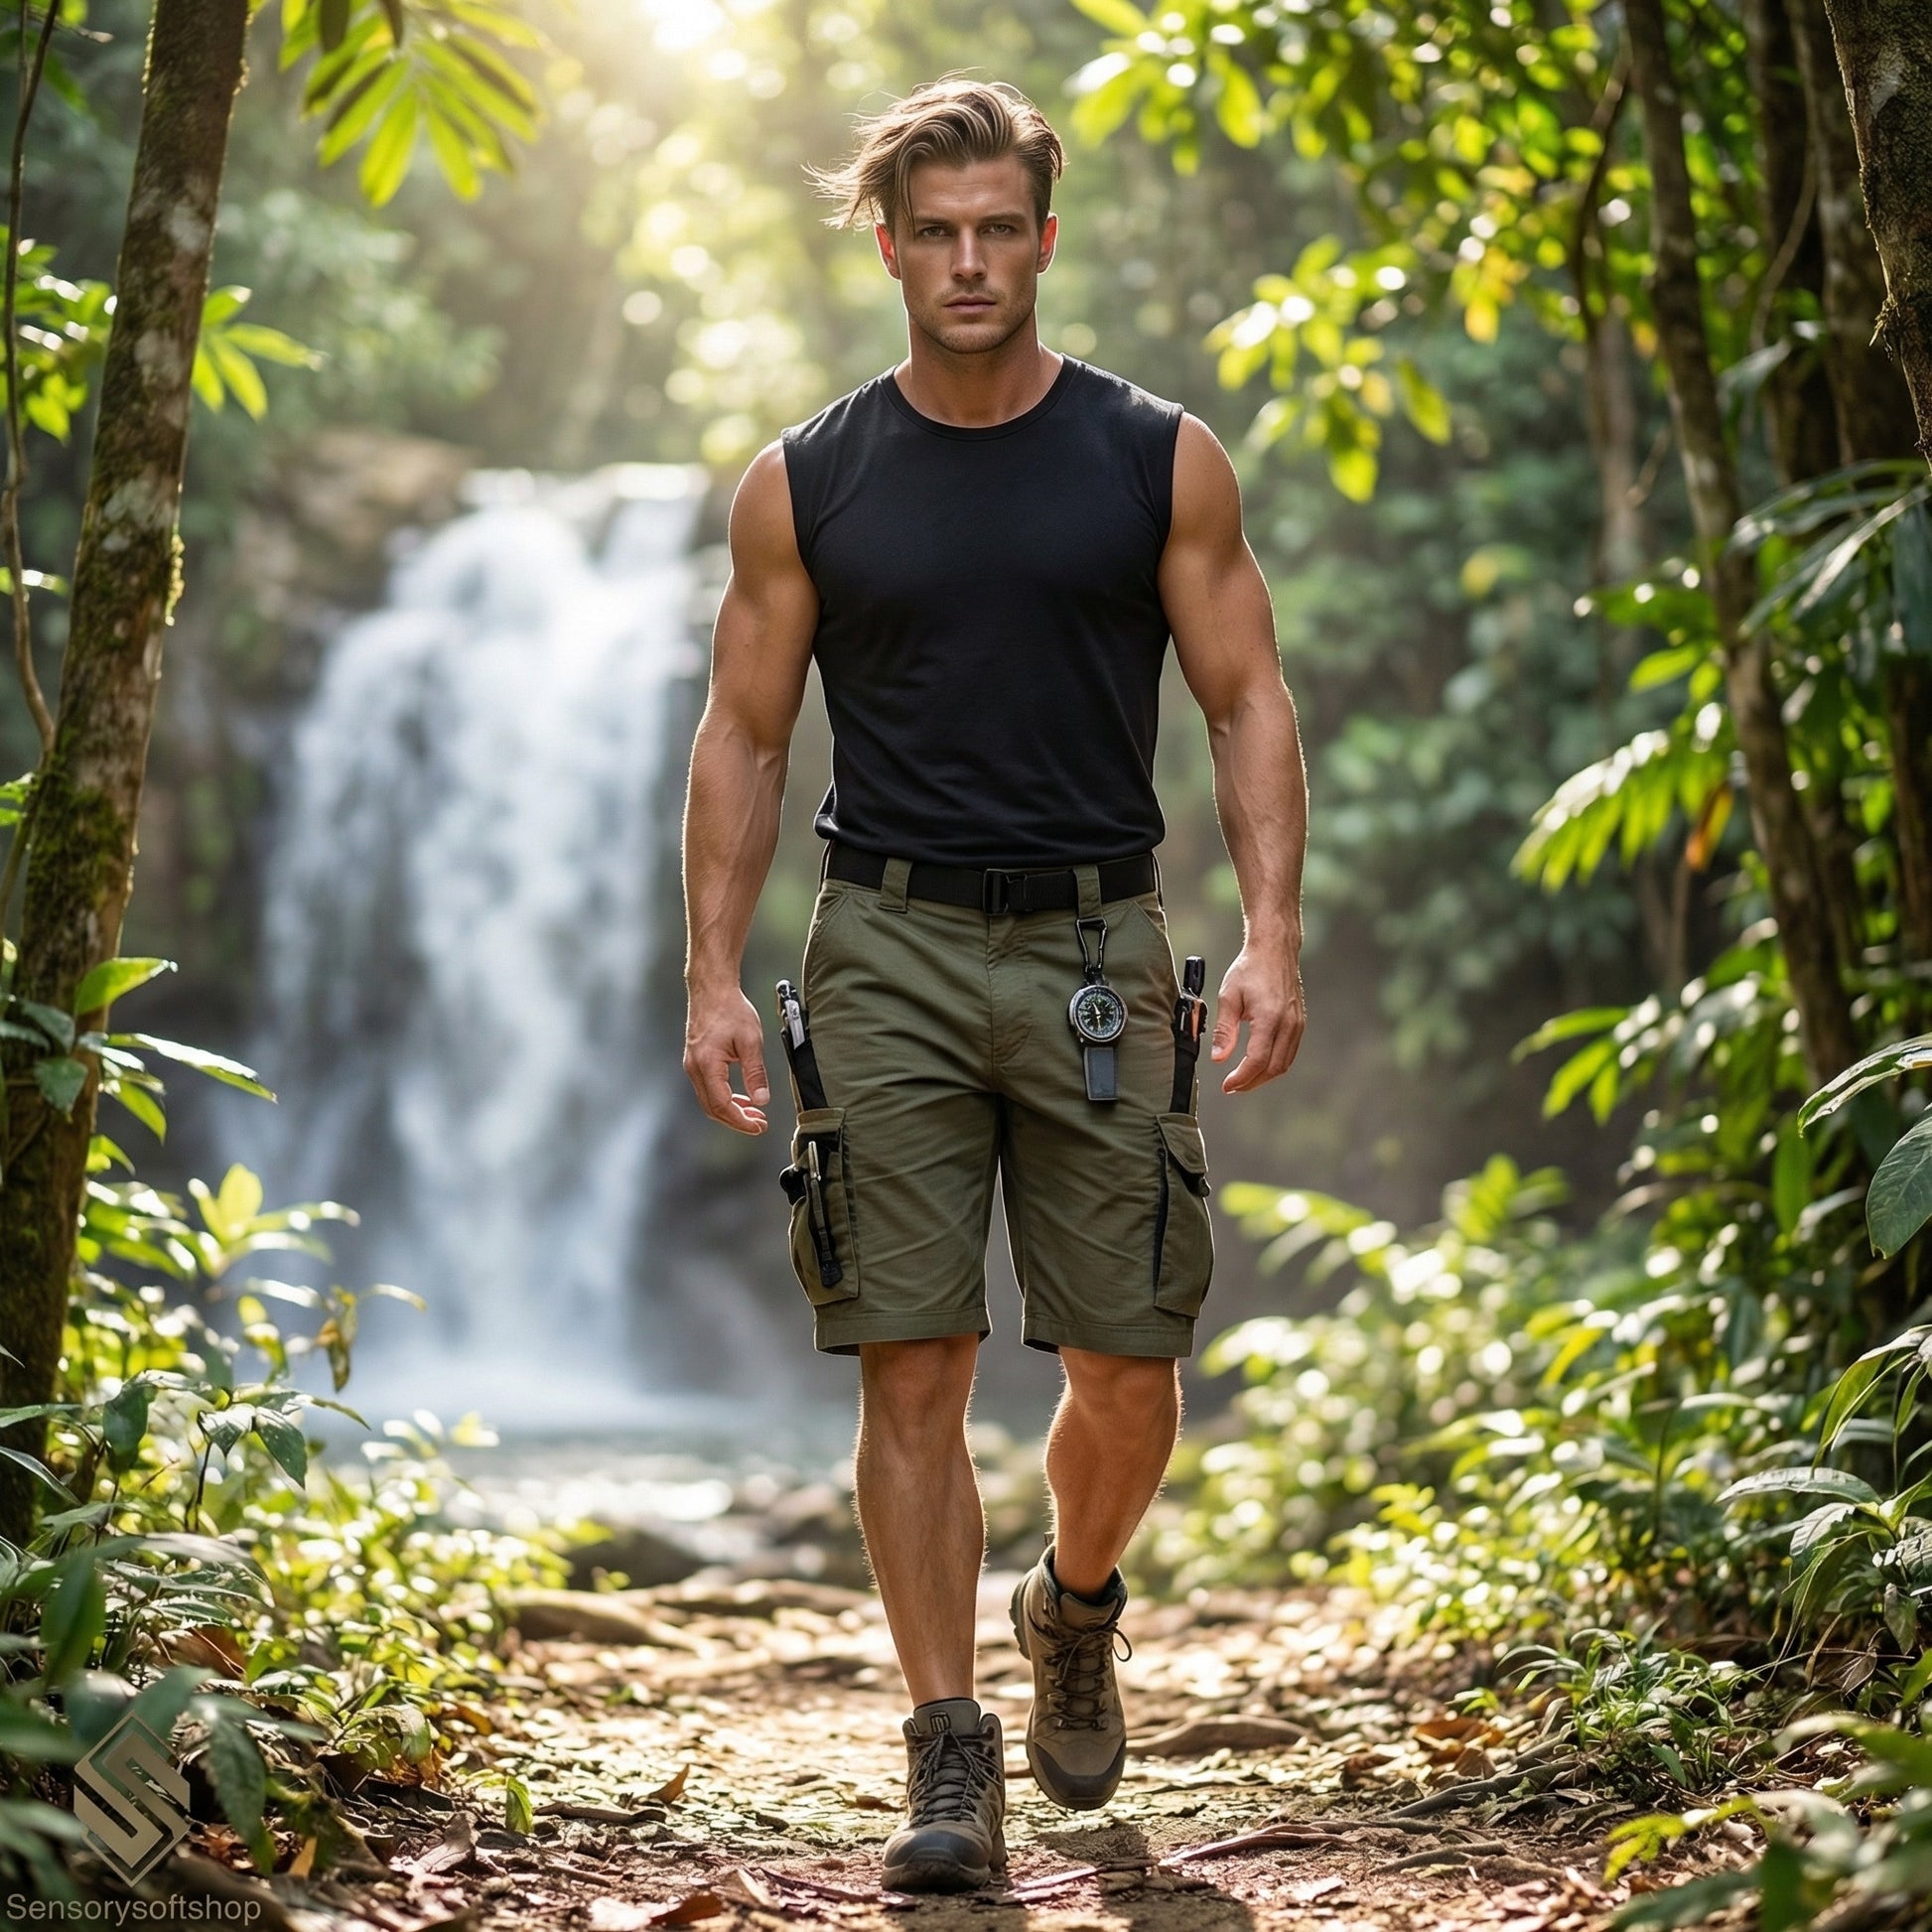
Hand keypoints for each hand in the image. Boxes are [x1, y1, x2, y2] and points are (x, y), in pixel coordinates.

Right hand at [684, 982, 770, 1133]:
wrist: (712, 989)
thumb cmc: (730, 1009)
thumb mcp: (751, 1041)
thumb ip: (756, 1073)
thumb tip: (762, 1100)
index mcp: (707, 1065)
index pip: (722, 1105)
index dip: (741, 1121)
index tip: (758, 1127)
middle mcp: (694, 1068)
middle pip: (712, 1108)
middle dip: (736, 1120)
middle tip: (759, 1124)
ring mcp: (692, 1065)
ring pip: (709, 1100)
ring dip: (731, 1110)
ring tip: (754, 1113)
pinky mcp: (695, 1061)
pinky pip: (708, 1088)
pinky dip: (724, 1097)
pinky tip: (741, 1097)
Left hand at [1210, 944, 1304, 1093]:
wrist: (1275, 950)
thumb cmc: (1250, 969)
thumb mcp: (1228, 997)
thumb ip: (1225, 1030)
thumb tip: (1218, 1058)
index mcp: (1270, 1017)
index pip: (1257, 1060)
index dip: (1241, 1078)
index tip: (1227, 1086)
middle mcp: (1288, 1023)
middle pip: (1274, 1068)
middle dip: (1252, 1082)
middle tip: (1233, 1086)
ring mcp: (1297, 1024)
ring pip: (1284, 1063)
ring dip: (1264, 1076)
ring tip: (1243, 1079)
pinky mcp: (1299, 1023)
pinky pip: (1289, 1052)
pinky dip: (1274, 1064)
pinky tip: (1259, 1064)